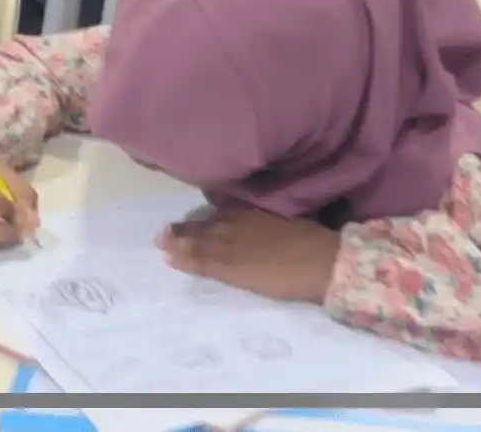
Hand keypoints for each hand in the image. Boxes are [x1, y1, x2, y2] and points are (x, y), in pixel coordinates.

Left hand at [159, 208, 340, 303]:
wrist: (318, 260)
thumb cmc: (312, 239)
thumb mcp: (290, 221)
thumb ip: (271, 222)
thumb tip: (268, 225)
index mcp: (256, 213)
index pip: (224, 214)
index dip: (206, 218)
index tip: (192, 219)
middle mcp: (239, 225)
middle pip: (207, 227)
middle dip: (186, 230)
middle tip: (165, 231)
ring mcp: (232, 246)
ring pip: (199, 243)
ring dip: (178, 243)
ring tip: (161, 243)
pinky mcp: (230, 268)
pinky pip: (201, 263)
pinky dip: (184, 260)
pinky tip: (170, 260)